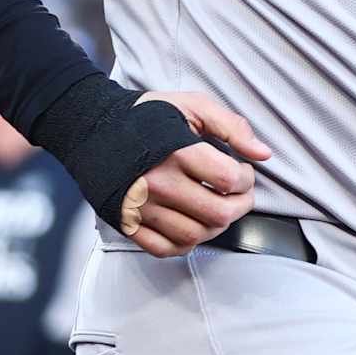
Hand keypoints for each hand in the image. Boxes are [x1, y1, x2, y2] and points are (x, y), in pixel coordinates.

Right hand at [119, 91, 271, 257]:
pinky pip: (164, 249)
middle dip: (240, 206)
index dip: (246, 178)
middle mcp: (156, 183)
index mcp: (175, 152)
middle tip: (241, 194)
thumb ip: (232, 126)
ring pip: (193, 236)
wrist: (93, 128)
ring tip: (218, 207)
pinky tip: (192, 223)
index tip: (243, 171)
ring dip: (216, 226)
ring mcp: (141, 207)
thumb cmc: (145, 116)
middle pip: (216, 213)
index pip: (227, 179)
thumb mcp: (192, 105)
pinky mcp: (127, 223)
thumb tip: (263, 154)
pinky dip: (185, 243)